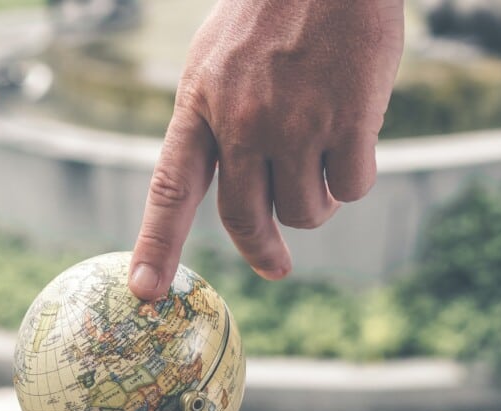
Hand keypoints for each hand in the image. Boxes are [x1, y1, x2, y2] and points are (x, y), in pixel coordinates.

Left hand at [128, 0, 404, 299]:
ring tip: (322, 158)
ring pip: (305, 212)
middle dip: (261, 250)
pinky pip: (352, 187)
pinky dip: (355, 175)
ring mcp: (296, 124)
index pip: (171, 187)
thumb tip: (245, 186)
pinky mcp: (348, 122)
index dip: (156, 243)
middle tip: (275, 265)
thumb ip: (218, 121)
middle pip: (244, 218)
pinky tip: (355, 136)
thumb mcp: (218, 61)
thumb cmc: (274, 9)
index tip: (145, 292)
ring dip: (317, 201)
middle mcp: (242, 122)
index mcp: (201, 104)